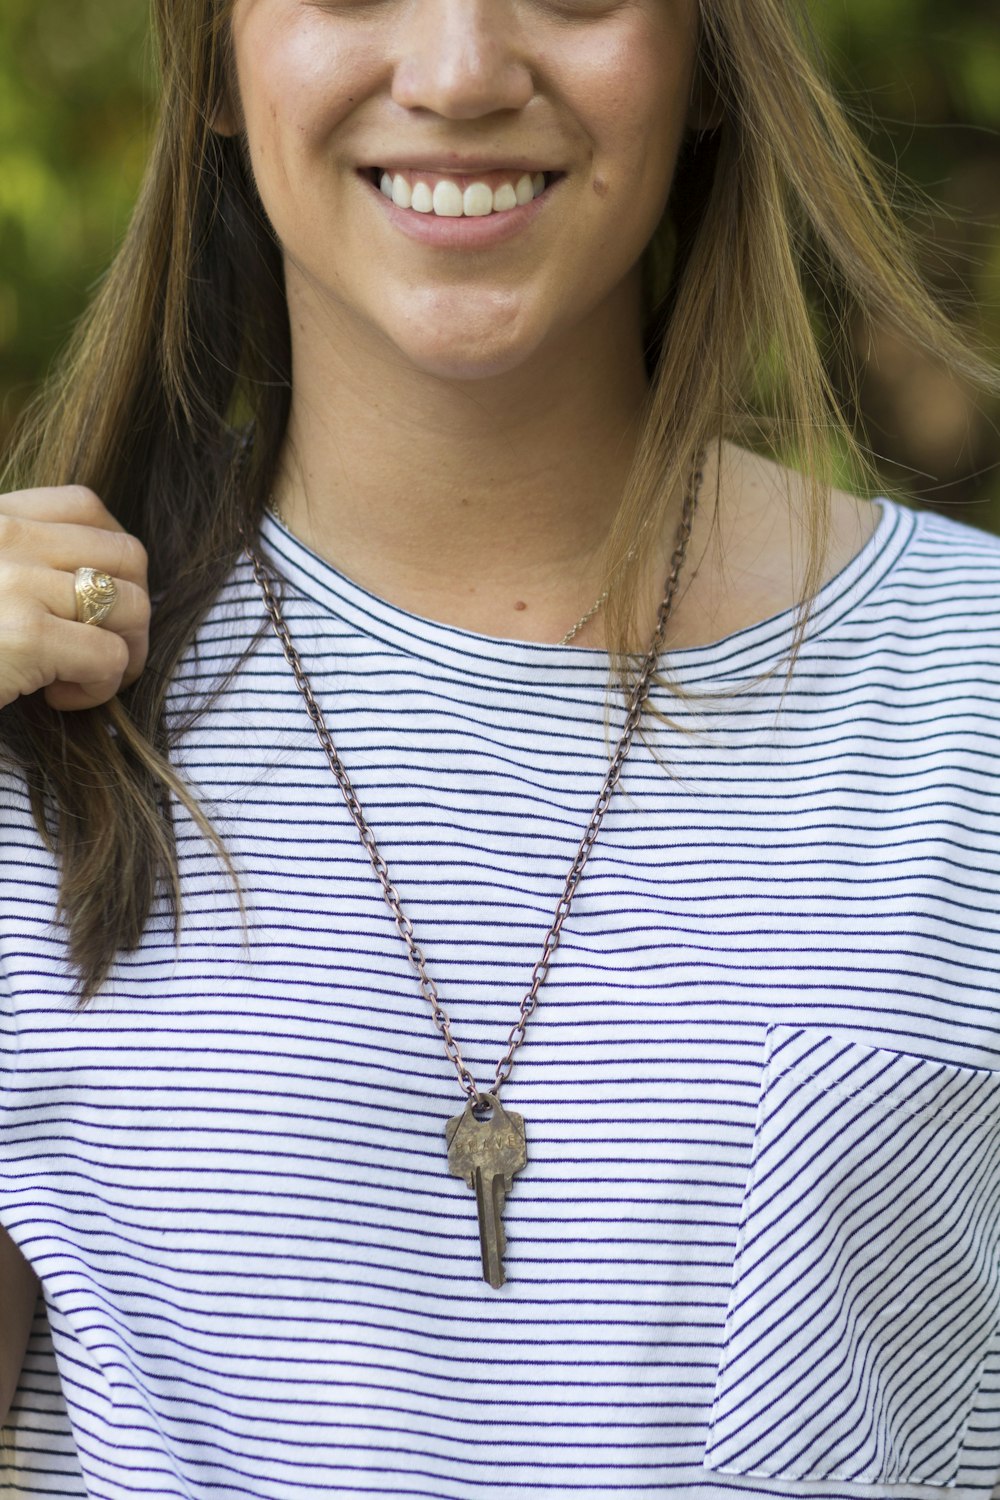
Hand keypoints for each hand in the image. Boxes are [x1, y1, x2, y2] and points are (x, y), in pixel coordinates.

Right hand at [0, 486, 149, 711]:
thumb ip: (25, 558)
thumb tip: (99, 577)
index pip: (86, 506)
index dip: (113, 558)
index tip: (96, 600)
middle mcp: (6, 537)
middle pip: (128, 556)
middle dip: (132, 611)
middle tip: (101, 649)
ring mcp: (17, 582)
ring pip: (132, 606)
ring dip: (122, 653)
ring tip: (78, 676)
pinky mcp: (27, 635)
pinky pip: (111, 657)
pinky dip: (100, 687)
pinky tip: (58, 697)